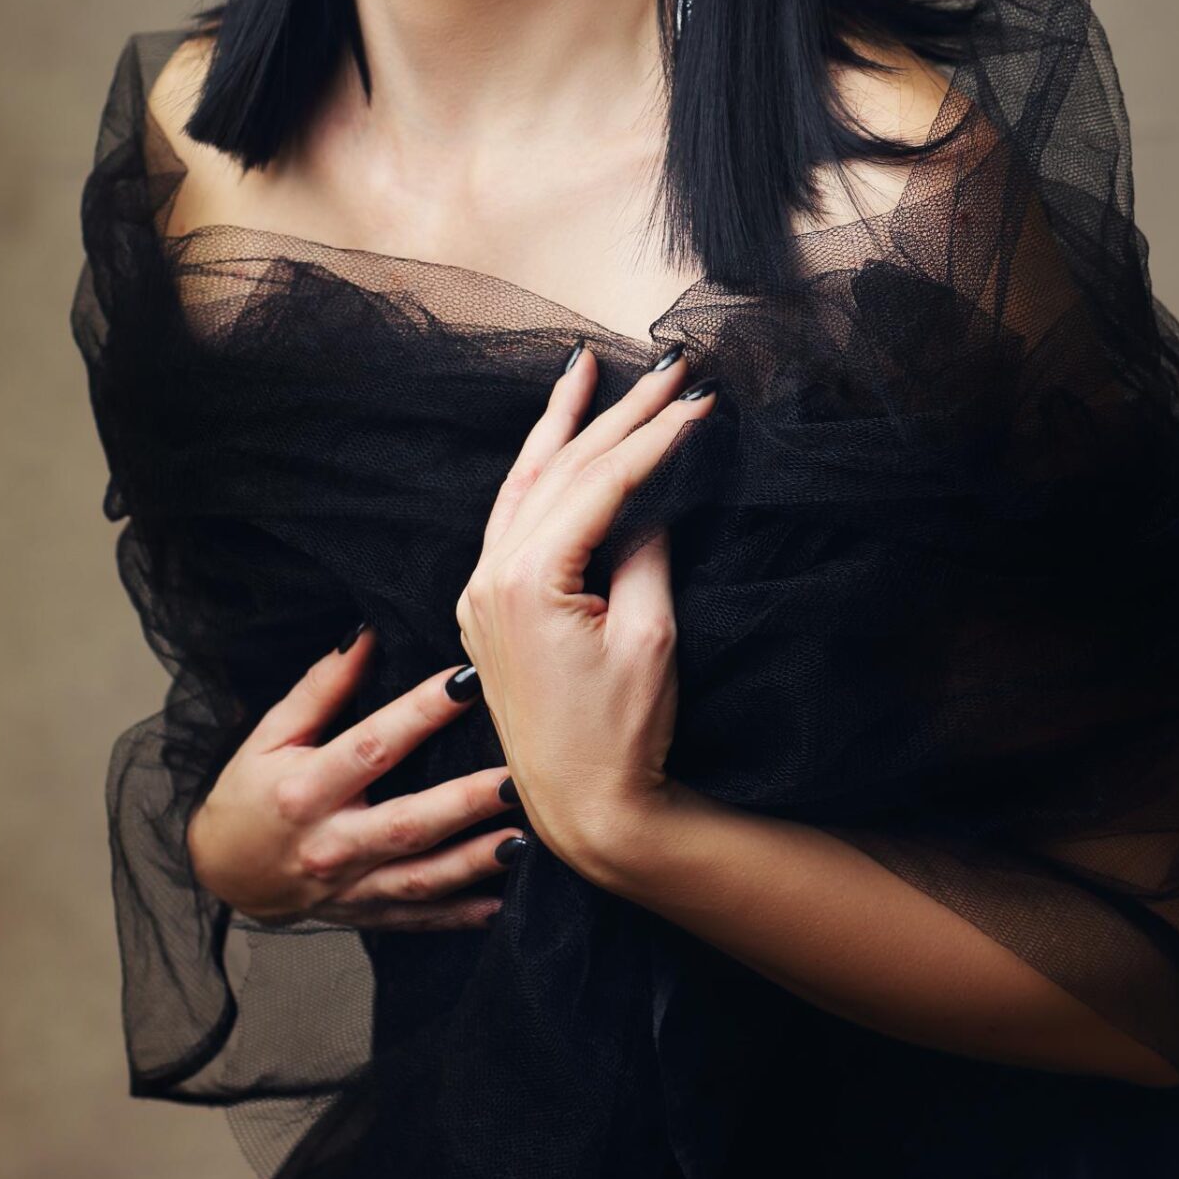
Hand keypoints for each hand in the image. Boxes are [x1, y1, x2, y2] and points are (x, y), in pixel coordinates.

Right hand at [185, 626, 522, 928]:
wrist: (222, 873)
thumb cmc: (249, 794)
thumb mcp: (270, 735)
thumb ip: (320, 688)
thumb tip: (367, 636)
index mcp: (304, 791)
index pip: (371, 747)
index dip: (420, 713)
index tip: (468, 681)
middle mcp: (329, 844)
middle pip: (407, 824)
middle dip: (465, 802)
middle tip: (517, 779)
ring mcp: (349, 888)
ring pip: (421, 879)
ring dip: (475, 863)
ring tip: (525, 840)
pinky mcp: (364, 915)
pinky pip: (419, 918)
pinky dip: (461, 914)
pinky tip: (501, 903)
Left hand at [454, 342, 717, 884]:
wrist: (584, 810)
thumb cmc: (622, 734)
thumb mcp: (650, 636)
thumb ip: (644, 552)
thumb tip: (645, 501)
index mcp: (524, 579)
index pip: (598, 481)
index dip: (653, 435)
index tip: (699, 398)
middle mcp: (487, 576)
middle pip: (558, 470)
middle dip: (615, 414)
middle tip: (665, 368)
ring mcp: (479, 591)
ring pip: (523, 484)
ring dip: (560, 427)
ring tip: (584, 371)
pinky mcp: (486, 608)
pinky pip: (510, 518)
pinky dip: (536, 474)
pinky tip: (554, 444)